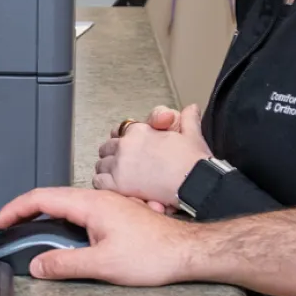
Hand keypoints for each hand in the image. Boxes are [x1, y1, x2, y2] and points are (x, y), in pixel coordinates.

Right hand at [0, 185, 201, 284]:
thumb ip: (65, 264)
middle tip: (6, 226)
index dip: (14, 209)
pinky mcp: (117, 215)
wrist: (187, 252)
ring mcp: (109, 205)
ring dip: (43, 215)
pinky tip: (62, 237)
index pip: (41, 198)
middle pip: (50, 197)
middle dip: (23, 211)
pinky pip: (81, 212)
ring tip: (27, 231)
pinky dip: (62, 221)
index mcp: (91, 205)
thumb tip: (38, 264)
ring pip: (66, 205)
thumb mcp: (103, 264)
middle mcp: (99, 199)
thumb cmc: (156, 254)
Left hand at [94, 104, 211, 207]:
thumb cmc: (194, 162)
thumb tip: (191, 108)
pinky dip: (105, 184)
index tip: (128, 147)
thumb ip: (188, 118)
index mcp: (140, 131)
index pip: (119, 131)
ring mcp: (119, 165)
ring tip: (120, 178)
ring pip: (101, 165)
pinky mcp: (117, 185)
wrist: (195, 184)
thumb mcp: (192, 133)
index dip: (123, 139)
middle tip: (124, 165)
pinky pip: (99, 182)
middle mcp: (126, 145)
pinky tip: (116, 188)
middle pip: (107, 148)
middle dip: (114, 155)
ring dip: (108, 170)